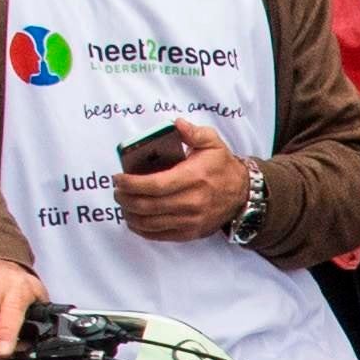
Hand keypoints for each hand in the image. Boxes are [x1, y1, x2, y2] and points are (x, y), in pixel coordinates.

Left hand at [113, 133, 253, 242]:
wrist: (242, 195)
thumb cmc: (222, 167)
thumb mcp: (213, 143)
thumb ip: (193, 132)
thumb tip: (176, 124)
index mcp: (194, 177)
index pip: (155, 185)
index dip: (131, 183)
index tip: (118, 178)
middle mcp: (192, 202)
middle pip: (148, 205)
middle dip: (125, 198)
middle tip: (117, 190)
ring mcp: (191, 220)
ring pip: (150, 223)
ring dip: (130, 214)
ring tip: (122, 204)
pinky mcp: (190, 233)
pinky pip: (159, 235)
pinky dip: (141, 229)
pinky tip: (133, 219)